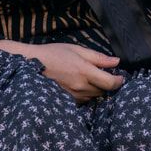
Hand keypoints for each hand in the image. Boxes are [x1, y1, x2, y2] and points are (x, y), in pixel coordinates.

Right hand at [0, 40, 123, 101]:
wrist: (30, 65)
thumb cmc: (53, 53)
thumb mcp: (76, 50)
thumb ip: (98, 58)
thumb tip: (116, 62)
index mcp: (84, 71)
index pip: (110, 83)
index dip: (119, 81)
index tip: (120, 77)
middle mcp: (80, 86)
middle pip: (103, 90)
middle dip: (107, 84)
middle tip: (103, 74)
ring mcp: (73, 95)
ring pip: (94, 96)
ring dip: (96, 89)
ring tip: (89, 78)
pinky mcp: (67, 101)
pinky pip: (83, 100)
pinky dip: (86, 94)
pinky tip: (80, 85)